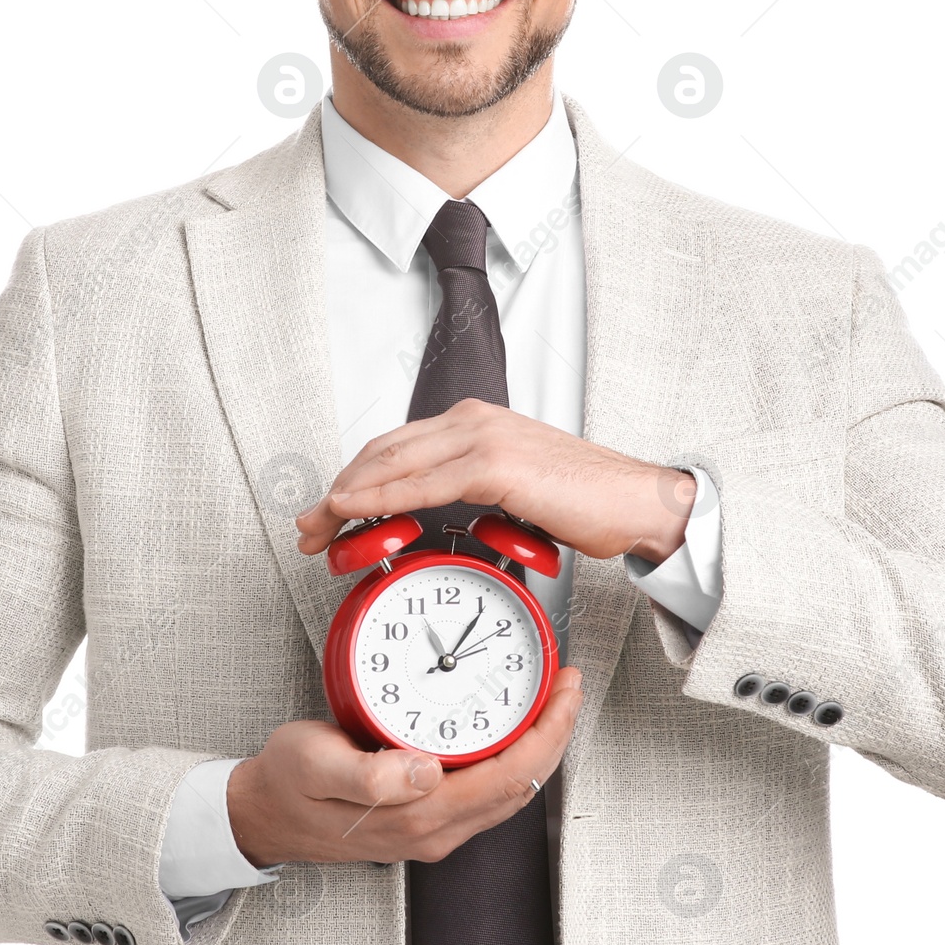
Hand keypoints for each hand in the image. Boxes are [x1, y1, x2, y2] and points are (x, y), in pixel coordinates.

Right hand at [226, 667, 583, 866]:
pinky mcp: (428, 815)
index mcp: (418, 818)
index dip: (548, 732)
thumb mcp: (315, 767)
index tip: (563, 689)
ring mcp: (434, 827)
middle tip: (567, 682)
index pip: (509, 778)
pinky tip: (511, 722)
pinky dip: (513, 752)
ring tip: (549, 696)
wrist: (263, 813)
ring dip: (538, 743)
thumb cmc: (286, 785)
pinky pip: (488, 786)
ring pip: (510, 789)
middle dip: (556, 732)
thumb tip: (425, 772)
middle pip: (522, 785)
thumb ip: (369, 775)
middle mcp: (435, 829)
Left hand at [295, 400, 694, 563]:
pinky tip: (355, 511)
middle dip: (338, 488)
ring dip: (347, 496)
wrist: (636, 502)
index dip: (353, 475)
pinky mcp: (497, 464)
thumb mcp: (513, 487)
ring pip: (394, 464)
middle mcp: (473, 419)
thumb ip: (471, 487)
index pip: (396, 445)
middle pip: (384, 451)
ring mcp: (484, 437)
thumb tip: (435, 514)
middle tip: (308, 524)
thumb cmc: (585, 500)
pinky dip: (381, 498)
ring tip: (318, 525)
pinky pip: (424, 484)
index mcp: (475, 420)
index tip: (327, 508)